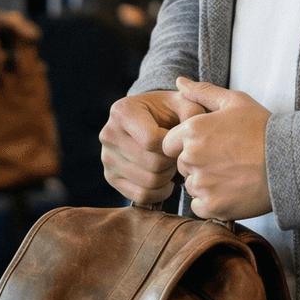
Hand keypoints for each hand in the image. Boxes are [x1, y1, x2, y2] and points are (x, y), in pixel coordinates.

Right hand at [100, 89, 207, 204]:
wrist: (150, 121)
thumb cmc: (169, 111)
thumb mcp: (183, 103)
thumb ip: (193, 114)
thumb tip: (193, 135)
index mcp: (122, 111)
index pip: (151, 141)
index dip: (173, 146)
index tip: (179, 141)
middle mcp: (108, 134)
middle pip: (152, 164)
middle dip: (173, 162)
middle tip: (179, 155)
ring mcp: (107, 158)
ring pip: (149, 182)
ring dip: (169, 177)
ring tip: (172, 164)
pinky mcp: (111, 178)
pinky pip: (142, 196)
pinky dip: (160, 192)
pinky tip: (166, 179)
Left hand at [161, 78, 272, 220]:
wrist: (289, 161)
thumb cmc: (263, 128)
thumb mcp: (235, 101)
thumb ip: (203, 92)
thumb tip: (179, 81)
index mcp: (193, 130)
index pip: (168, 144)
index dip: (186, 145)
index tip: (208, 146)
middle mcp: (192, 157)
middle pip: (182, 165)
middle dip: (197, 163)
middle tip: (226, 159)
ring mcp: (202, 183)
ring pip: (192, 186)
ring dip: (206, 183)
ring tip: (232, 174)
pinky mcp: (212, 206)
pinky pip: (200, 206)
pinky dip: (212, 202)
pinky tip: (232, 190)